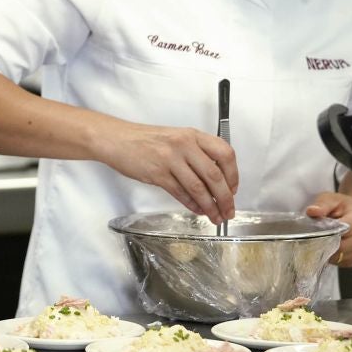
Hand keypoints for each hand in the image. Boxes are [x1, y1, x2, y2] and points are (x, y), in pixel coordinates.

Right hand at [95, 123, 237, 221]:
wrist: (117, 139)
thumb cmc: (145, 140)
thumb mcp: (176, 138)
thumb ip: (196, 152)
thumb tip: (215, 178)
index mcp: (192, 135)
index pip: (225, 153)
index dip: (233, 174)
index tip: (234, 189)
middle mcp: (184, 145)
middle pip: (214, 175)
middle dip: (225, 198)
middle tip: (229, 210)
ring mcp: (170, 159)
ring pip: (199, 188)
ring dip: (210, 206)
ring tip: (216, 217)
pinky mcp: (157, 174)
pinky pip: (181, 193)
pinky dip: (192, 205)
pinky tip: (198, 210)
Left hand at [305, 190, 351, 266]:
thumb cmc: (341, 206)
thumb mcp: (330, 199)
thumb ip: (322, 205)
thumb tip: (312, 211)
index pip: (346, 230)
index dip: (330, 231)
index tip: (318, 230)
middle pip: (343, 247)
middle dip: (327, 243)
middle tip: (314, 237)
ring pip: (340, 257)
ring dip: (328, 251)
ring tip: (321, 241)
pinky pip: (340, 263)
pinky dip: (331, 257)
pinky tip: (327, 247)